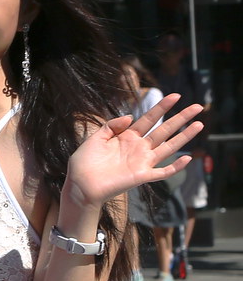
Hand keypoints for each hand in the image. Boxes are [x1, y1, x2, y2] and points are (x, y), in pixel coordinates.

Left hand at [65, 95, 203, 208]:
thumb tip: (130, 117)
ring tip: (199, 124)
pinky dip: (175, 167)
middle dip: (181, 118)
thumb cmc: (85, 162)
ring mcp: (142, 162)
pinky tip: (187, 158)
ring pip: (169, 147)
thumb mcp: (95, 138)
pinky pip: (163, 172)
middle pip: (164, 130)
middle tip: (198, 106)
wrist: (80, 185)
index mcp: (127, 137)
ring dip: (184, 137)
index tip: (175, 96)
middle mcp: (138, 148)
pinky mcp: (142, 176)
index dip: (162, 107)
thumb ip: (112, 125)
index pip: (149, 118)